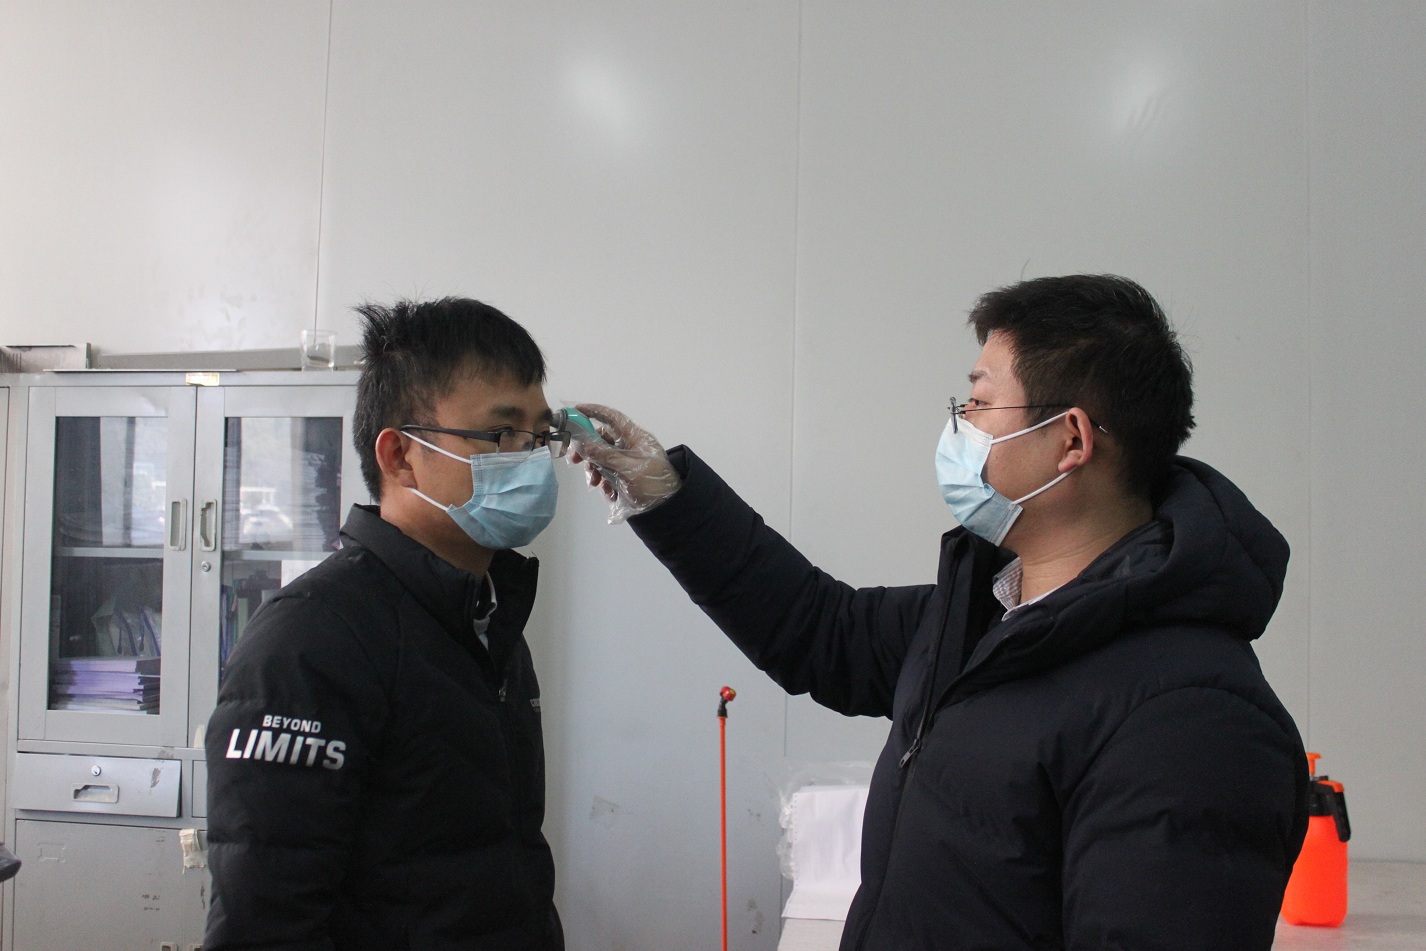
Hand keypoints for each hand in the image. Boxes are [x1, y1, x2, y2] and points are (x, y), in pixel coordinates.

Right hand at [566, 403, 681, 522]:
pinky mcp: (624, 476)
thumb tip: (583, 444)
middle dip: (588, 450)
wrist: (668, 511)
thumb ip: (605, 456)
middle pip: (602, 440)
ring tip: (595, 483)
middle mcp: (630, 446)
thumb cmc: (653, 485)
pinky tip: (608, 493)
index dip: (594, 411)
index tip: (575, 410)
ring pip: (602, 458)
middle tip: (574, 461)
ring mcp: (627, 461)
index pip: (613, 418)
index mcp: (636, 438)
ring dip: (594, 469)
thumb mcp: (628, 470)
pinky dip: (604, 481)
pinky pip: (607, 473)